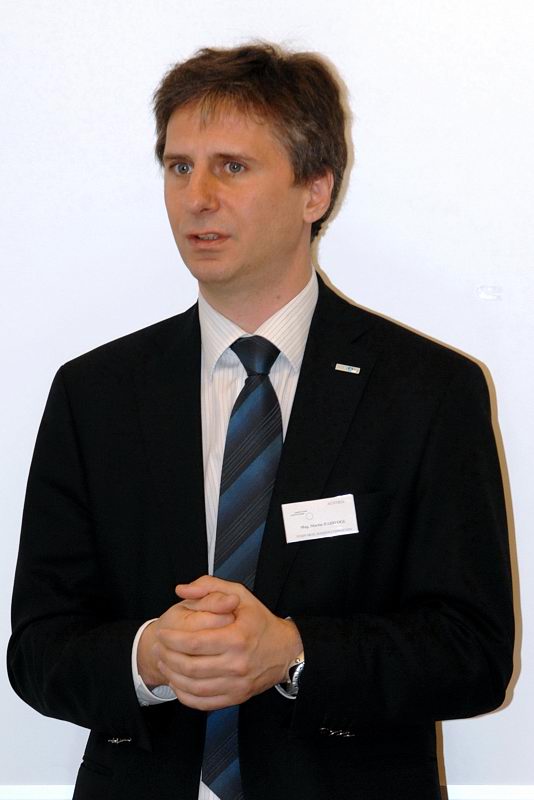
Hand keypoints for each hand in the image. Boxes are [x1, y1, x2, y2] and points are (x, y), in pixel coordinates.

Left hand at [155, 575, 302, 710]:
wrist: (286, 651)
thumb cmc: (260, 621)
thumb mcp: (240, 594)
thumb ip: (209, 586)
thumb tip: (182, 590)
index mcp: (237, 637)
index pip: (194, 643)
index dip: (172, 639)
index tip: (162, 633)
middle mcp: (237, 664)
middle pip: (190, 666)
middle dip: (168, 657)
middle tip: (159, 648)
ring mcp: (237, 684)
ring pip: (193, 687)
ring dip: (173, 676)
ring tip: (164, 663)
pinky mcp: (236, 698)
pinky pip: (203, 703)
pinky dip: (185, 695)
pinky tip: (178, 682)